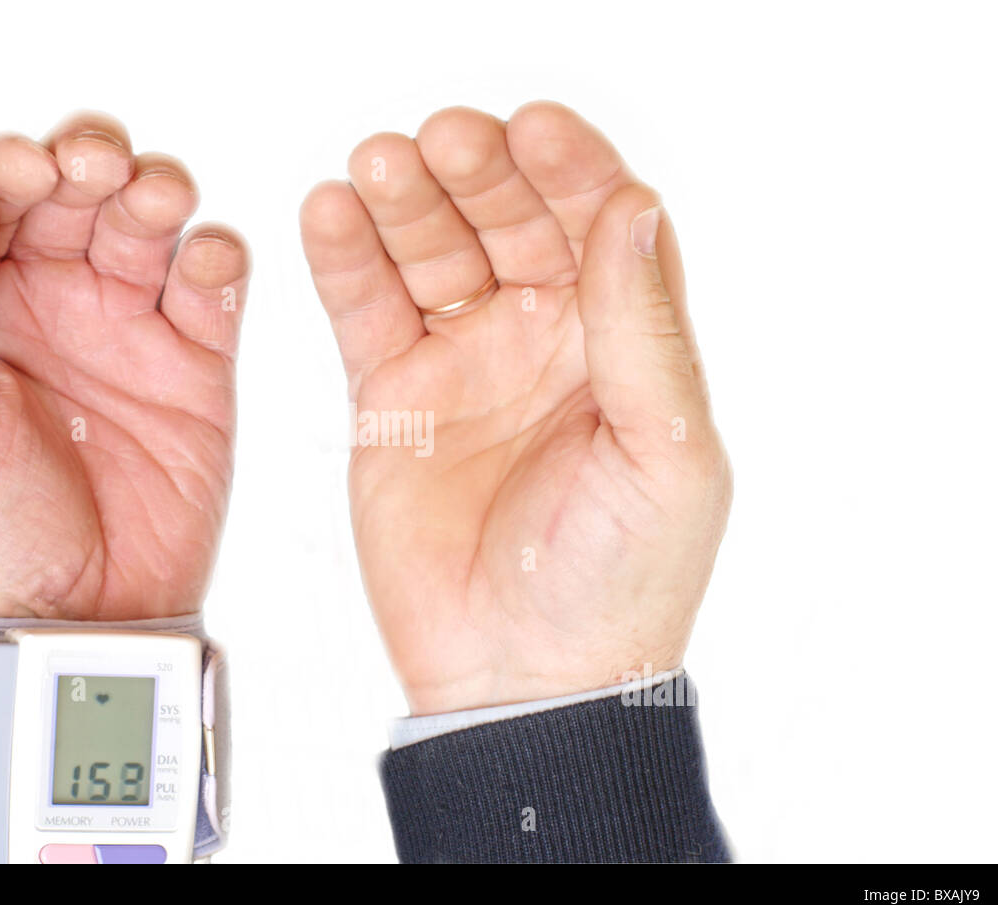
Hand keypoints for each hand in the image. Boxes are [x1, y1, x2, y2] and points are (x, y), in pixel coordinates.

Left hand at [0, 113, 249, 619]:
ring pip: (148, 223)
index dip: (13, 167)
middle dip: (89, 161)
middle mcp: (51, 309)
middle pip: (74, 194)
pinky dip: (218, 256)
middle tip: (101, 170)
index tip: (35, 172)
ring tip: (156, 203)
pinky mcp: (197, 368)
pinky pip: (214, 287)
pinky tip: (205, 263)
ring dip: (156, 191)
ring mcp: (129, 334)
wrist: (71, 624)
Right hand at [301, 102, 730, 713]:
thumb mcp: (665, 454)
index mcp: (621, 345)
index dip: (568, 168)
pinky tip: (332, 216)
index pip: (597, 223)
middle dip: (475, 173)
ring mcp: (465, 363)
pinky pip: (367, 309)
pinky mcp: (395, 398)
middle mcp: (543, 340)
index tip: (533, 131)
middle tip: (440, 144)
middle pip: (508, 220)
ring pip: (433, 251)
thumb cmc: (613, 585)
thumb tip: (636, 212)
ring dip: (404, 202)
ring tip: (376, 168)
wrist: (521, 680)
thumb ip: (644, 330)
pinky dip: (345, 259)